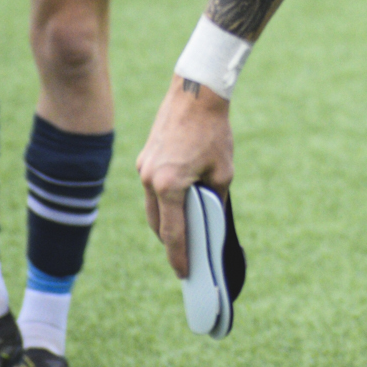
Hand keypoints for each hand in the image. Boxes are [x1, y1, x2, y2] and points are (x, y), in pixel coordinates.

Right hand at [137, 80, 234, 278]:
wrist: (196, 92)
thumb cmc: (213, 132)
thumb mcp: (223, 172)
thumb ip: (215, 201)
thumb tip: (211, 221)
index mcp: (169, 186)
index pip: (173, 234)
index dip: (179, 257)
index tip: (185, 274)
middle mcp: (150, 179)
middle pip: (157, 224)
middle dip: (171, 243)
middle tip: (186, 259)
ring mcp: (143, 167)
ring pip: (152, 208)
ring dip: (166, 222)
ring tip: (183, 235)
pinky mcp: (144, 157)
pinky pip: (151, 189)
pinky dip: (163, 201)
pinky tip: (178, 205)